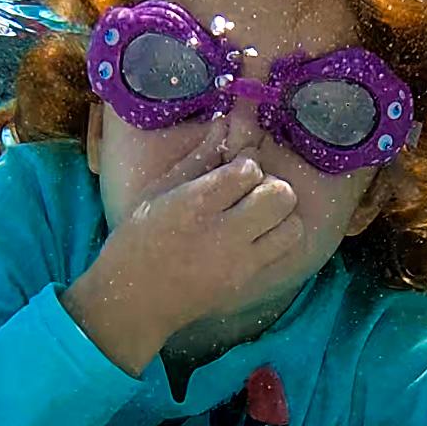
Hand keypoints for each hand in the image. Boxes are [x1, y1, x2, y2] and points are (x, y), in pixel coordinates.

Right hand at [66, 137, 306, 367]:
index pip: (248, 170)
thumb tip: (225, 125)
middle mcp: (222, 233)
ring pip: (292, 226)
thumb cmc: (138, 239)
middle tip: (252, 194)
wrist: (133, 300)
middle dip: (272, 186)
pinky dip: (278, 239)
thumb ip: (198, 159)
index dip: (247, 166)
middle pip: (280, 196)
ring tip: (258, 217)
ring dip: (281, 215)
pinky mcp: (246, 284)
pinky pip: (285, 254)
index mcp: (195, 204)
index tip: (233, 174)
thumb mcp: (158, 191)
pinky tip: (257, 238)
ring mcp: (238, 263)